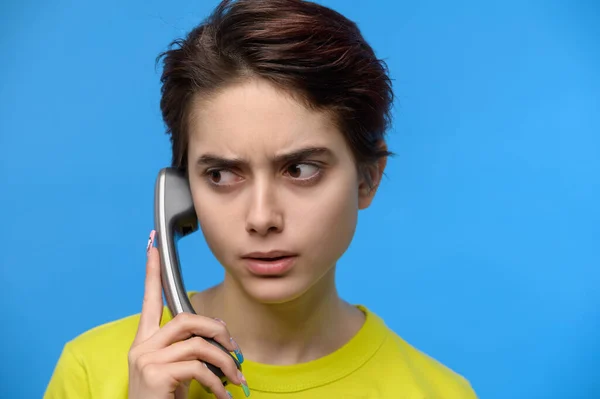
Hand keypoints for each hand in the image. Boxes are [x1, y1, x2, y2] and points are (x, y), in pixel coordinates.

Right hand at [127, 230, 246, 398]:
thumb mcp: (176, 371)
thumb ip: (190, 349)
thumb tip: (220, 333)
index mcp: (145, 342)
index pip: (149, 300)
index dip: (151, 273)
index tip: (152, 247)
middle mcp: (141, 346)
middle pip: (186, 319)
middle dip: (217, 330)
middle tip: (235, 350)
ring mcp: (146, 359)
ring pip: (198, 344)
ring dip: (224, 362)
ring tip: (235, 379)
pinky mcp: (155, 374)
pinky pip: (198, 368)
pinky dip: (217, 383)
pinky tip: (221, 395)